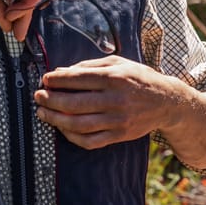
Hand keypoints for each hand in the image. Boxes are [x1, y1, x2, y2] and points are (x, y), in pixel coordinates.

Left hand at [33, 56, 173, 149]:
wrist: (167, 102)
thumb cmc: (137, 77)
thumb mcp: (117, 63)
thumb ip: (88, 65)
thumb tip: (59, 72)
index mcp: (114, 77)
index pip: (78, 79)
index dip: (57, 80)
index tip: (44, 79)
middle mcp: (115, 99)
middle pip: (74, 103)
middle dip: (50, 99)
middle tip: (38, 96)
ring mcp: (117, 120)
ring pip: (79, 124)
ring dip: (56, 119)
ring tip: (43, 113)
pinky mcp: (119, 135)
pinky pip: (90, 141)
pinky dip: (72, 136)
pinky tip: (62, 128)